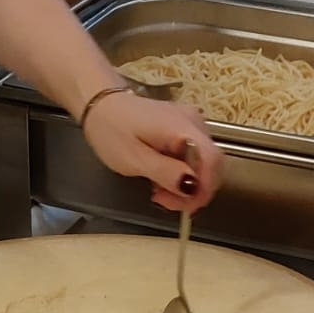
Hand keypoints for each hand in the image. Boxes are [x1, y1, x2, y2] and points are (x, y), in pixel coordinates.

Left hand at [81, 91, 221, 211]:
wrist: (100, 105)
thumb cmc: (112, 131)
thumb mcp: (134, 159)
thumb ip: (165, 172)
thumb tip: (192, 187)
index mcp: (183, 127)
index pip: (212, 160)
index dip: (205, 188)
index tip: (187, 207)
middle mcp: (194, 122)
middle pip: (211, 163)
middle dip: (193, 190)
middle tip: (165, 201)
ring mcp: (191, 123)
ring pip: (203, 163)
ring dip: (186, 184)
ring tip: (159, 191)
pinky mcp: (184, 128)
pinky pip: (194, 156)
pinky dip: (182, 173)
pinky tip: (162, 178)